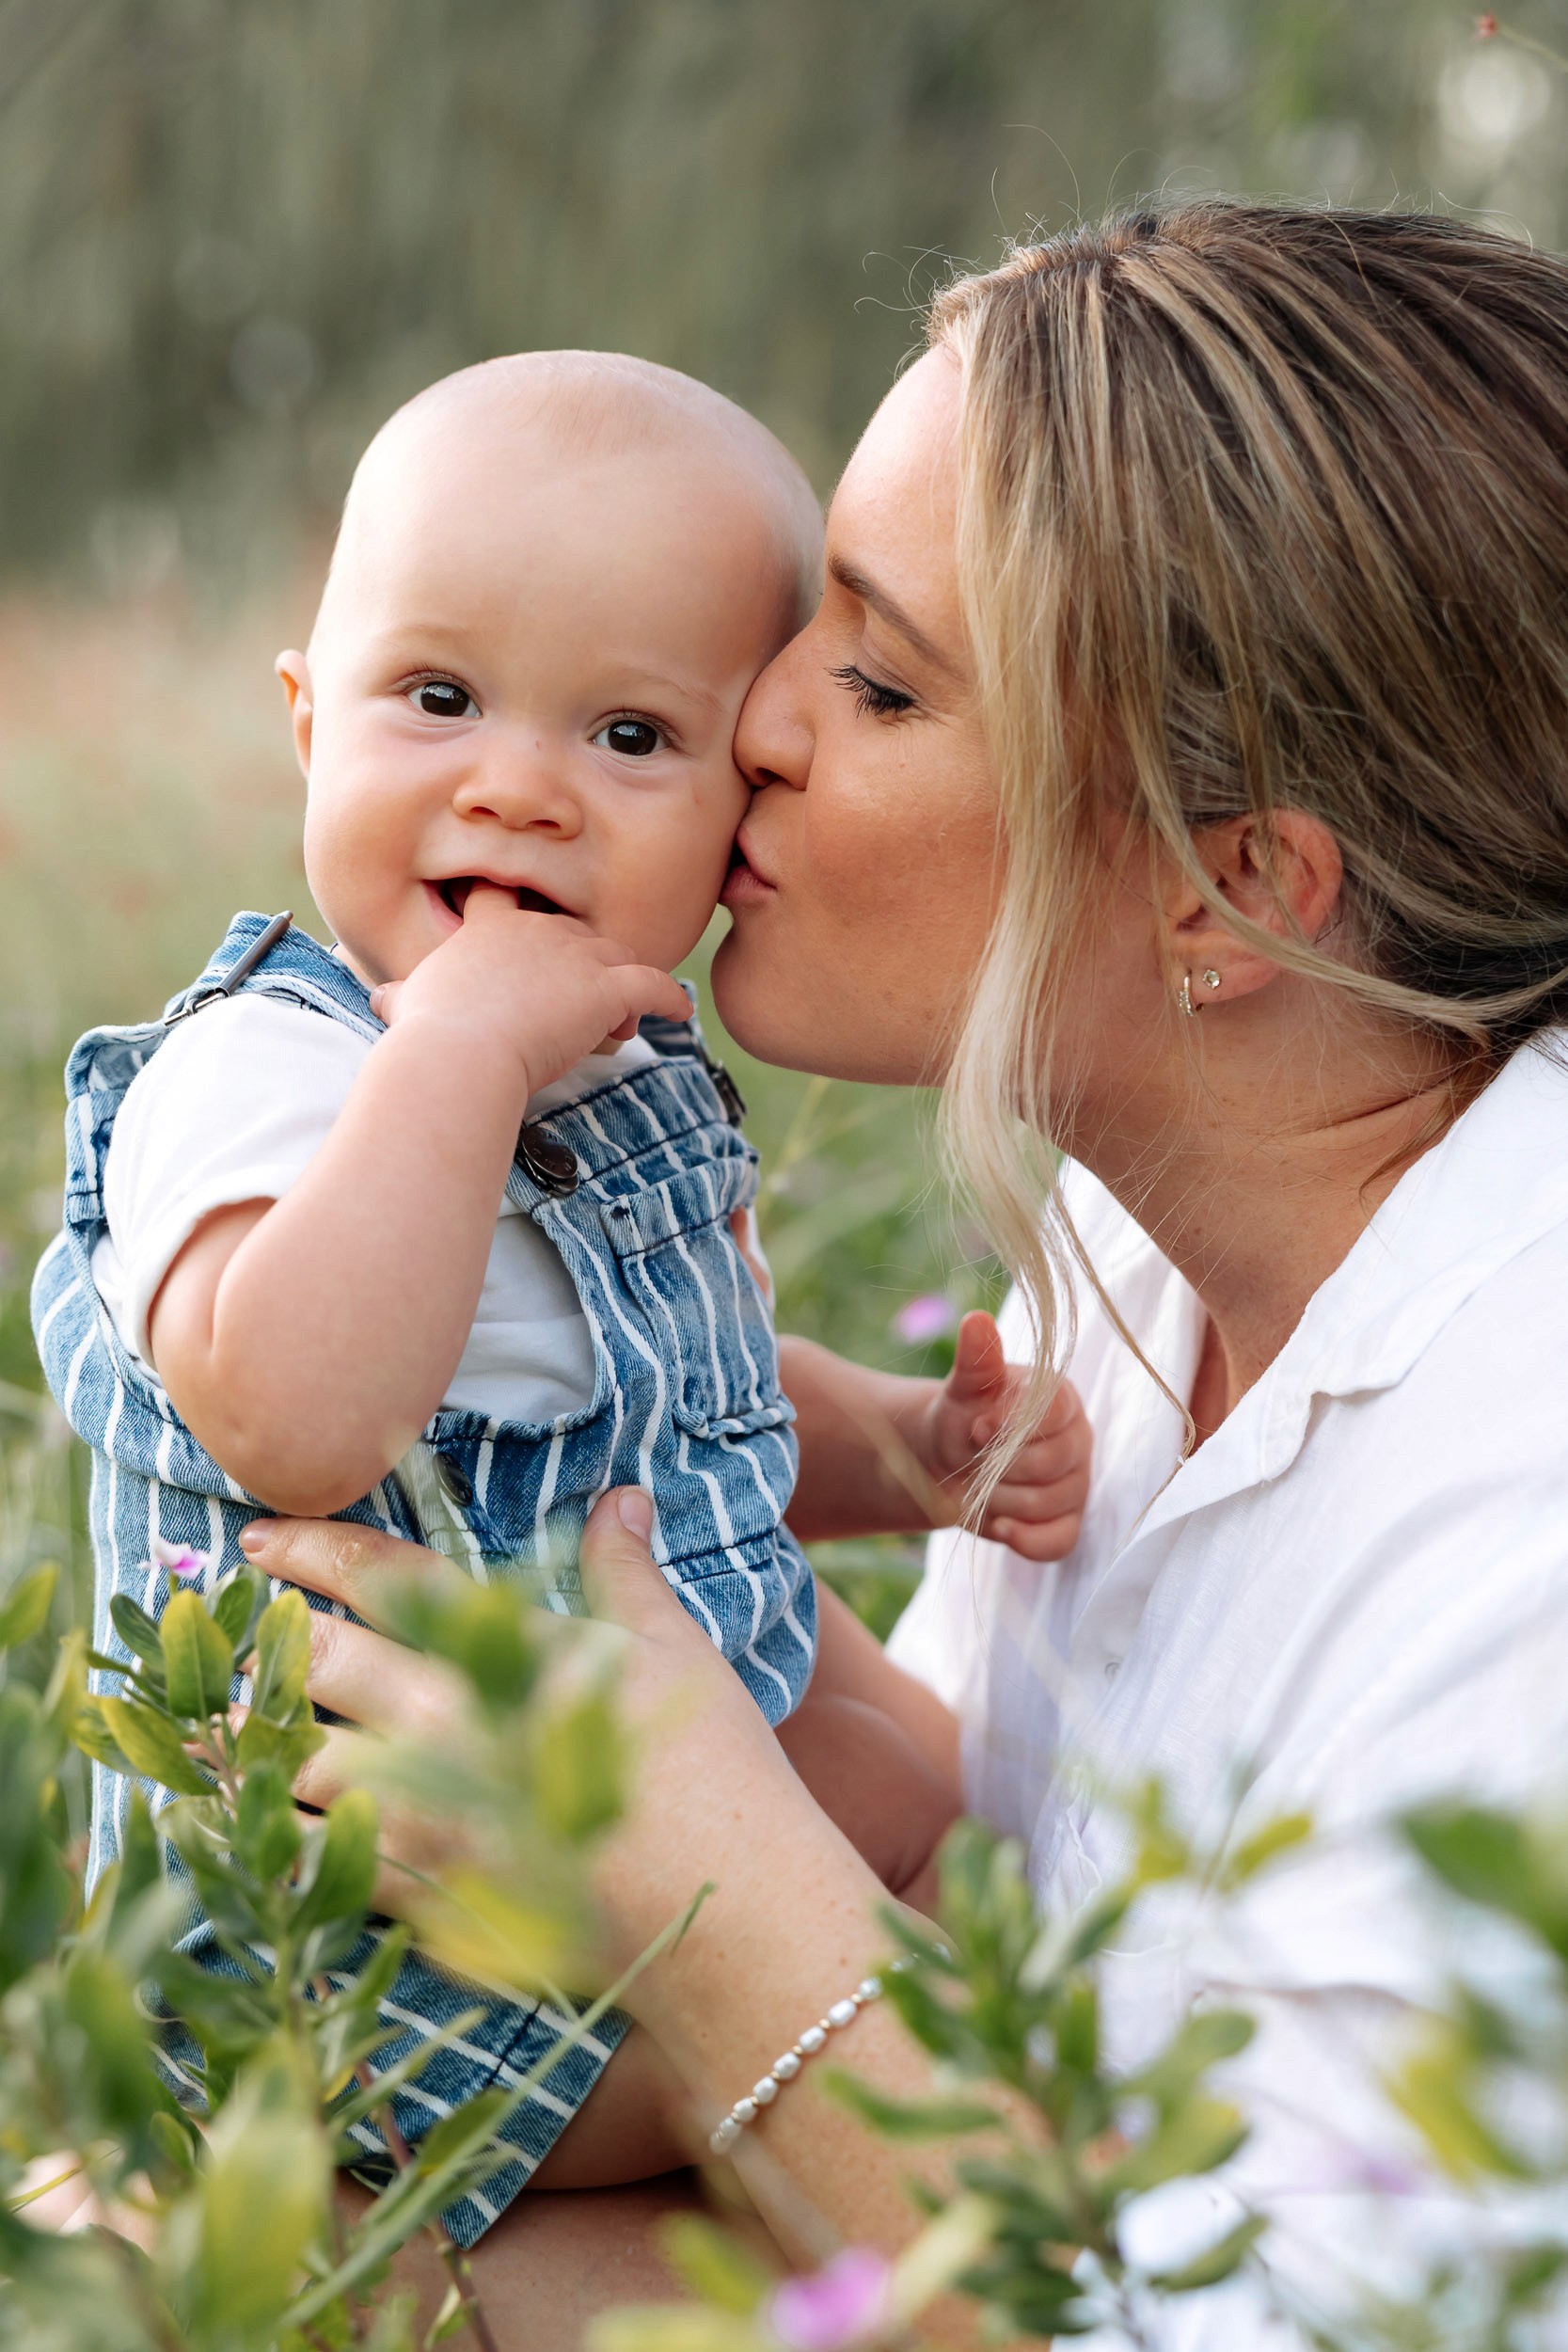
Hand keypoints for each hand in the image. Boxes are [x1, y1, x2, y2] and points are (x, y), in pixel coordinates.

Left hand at [241, 1498, 804, 1974]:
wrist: (731, 1912)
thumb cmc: (714, 1768)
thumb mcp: (674, 1648)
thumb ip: (626, 1571)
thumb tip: (622, 1497)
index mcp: (499, 1648)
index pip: (382, 1577)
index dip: (312, 1550)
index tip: (259, 1541)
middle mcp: (444, 1722)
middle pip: (317, 1659)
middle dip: (272, 1639)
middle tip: (248, 1633)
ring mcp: (425, 1813)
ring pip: (298, 1758)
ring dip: (262, 1736)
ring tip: (233, 1725)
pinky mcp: (423, 1892)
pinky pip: (316, 1858)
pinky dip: (275, 1834)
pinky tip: (253, 1823)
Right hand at [370, 881, 690, 1098]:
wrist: (459, 1054)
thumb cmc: (428, 1037)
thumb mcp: (407, 1008)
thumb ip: (401, 998)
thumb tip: (381, 1000)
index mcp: (488, 930)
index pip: (512, 903)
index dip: (529, 923)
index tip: (538, 946)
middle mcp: (536, 930)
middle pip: (576, 935)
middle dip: (583, 969)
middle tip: (581, 1012)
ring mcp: (574, 955)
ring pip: (615, 957)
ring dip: (621, 991)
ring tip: (619, 1028)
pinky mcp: (606, 987)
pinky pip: (653, 984)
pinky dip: (670, 998)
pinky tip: (681, 1014)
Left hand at [915, 1310, 1091, 1560]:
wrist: (947, 1463)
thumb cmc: (962, 1417)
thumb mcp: (963, 1387)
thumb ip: (975, 1359)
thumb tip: (976, 1321)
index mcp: (1060, 1398)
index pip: (1055, 1413)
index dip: (1011, 1426)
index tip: (977, 1426)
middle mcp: (1077, 1439)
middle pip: (1052, 1465)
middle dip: (999, 1467)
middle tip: (975, 1457)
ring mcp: (1076, 1483)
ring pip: (1049, 1504)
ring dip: (1000, 1500)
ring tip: (981, 1485)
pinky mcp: (1066, 1522)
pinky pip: (1060, 1541)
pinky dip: (1025, 1539)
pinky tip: (998, 1527)